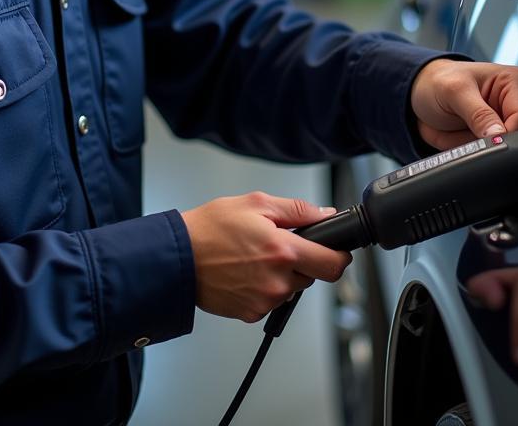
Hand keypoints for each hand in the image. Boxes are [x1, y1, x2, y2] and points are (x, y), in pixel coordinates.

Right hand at [180, 192, 351, 322]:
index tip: (338, 251)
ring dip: (283, 274)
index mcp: (282, 250)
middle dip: (304, 260)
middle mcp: (277, 281)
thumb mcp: (256, 203)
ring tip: (256, 257)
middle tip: (280, 245)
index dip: (339, 256)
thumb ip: (297, 210)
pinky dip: (265, 288)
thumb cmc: (210, 228)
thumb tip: (325, 214)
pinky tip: (246, 272)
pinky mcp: (251, 314)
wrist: (177, 258)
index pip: (332, 265)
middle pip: (312, 277)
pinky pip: (271, 300)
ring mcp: (264, 301)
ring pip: (291, 288)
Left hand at [410, 59, 517, 148]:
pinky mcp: (493, 140)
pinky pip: (489, 158)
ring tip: (462, 133)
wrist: (418, 97)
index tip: (486, 137)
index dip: (506, 132)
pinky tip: (461, 141)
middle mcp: (514, 103)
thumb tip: (499, 135)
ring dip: (481, 149)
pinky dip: (474, 155)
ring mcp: (504, 124)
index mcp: (514, 81)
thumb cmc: (438, 82)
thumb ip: (478, 114)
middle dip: (493, 142)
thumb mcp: (454, 91)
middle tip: (469, 134)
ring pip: (503, 151)